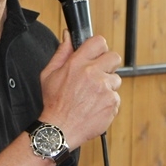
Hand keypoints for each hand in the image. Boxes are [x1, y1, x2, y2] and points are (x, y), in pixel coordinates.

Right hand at [39, 30, 121, 148]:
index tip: (97, 54)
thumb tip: (67, 37)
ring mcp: (104, 88)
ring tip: (92, 95)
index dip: (99, 47)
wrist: (60, 128)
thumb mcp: (49, 74)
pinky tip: (94, 106)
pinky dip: (107, 101)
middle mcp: (93, 73)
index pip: (98, 42)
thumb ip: (61, 53)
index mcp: (77, 64)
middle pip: (114, 57)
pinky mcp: (112, 102)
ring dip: (107, 85)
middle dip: (108, 65)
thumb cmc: (54, 103)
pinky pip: (116, 97)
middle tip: (98, 74)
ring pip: (116, 79)